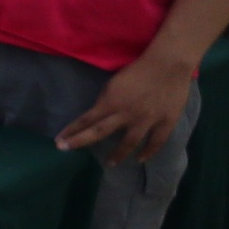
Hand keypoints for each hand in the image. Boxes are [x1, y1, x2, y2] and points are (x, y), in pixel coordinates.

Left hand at [58, 50, 196, 161]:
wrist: (169, 64)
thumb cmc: (139, 69)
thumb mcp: (114, 82)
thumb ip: (107, 100)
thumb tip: (99, 114)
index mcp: (111, 102)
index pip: (86, 119)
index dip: (72, 131)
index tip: (59, 141)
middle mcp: (126, 114)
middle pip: (99, 132)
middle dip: (80, 141)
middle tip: (66, 150)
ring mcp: (147, 120)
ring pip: (129, 143)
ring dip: (118, 155)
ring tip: (110, 164)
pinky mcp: (166, 122)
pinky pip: (156, 142)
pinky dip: (149, 152)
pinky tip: (140, 159)